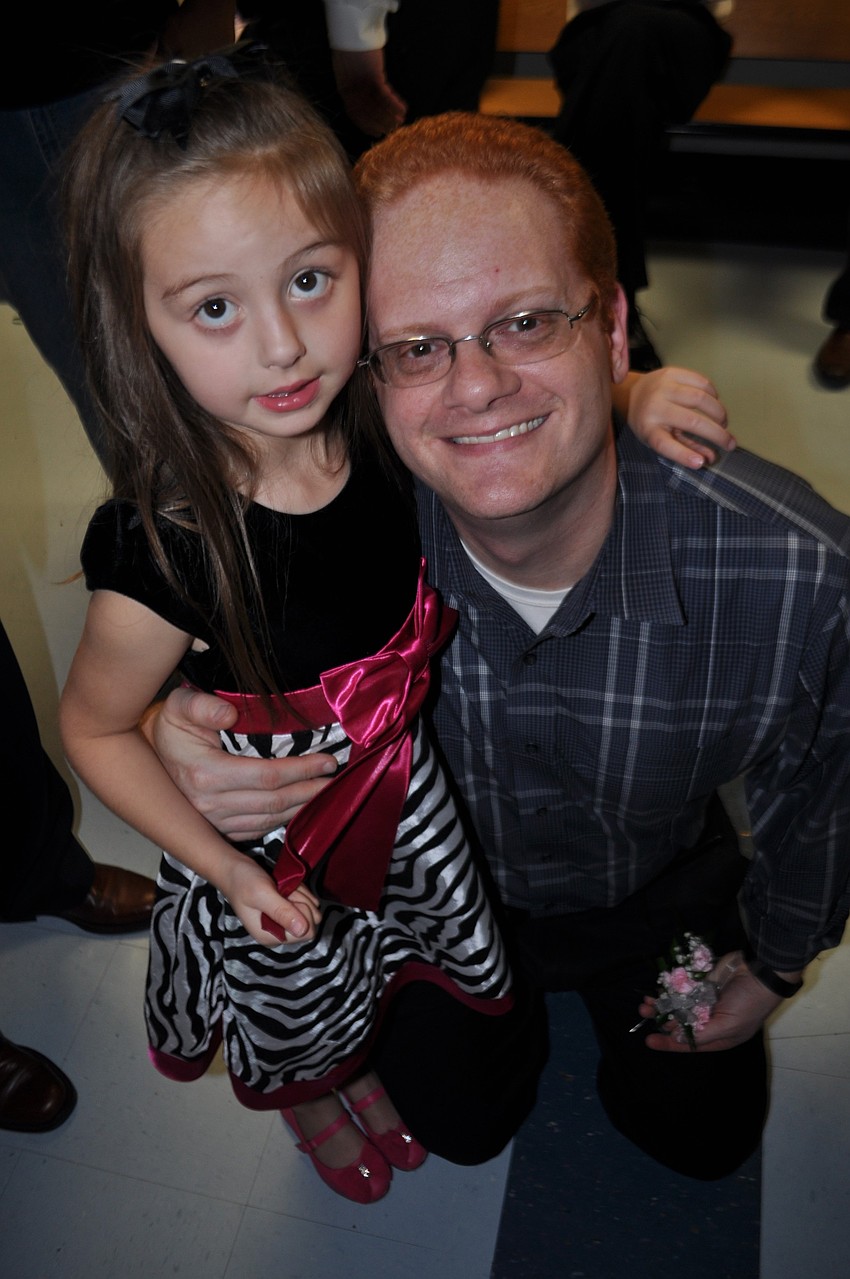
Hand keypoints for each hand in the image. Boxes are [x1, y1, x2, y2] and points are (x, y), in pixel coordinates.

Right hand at [148, 686, 336, 841]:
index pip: (266, 776)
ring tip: (327, 794)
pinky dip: (284, 820)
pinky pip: (259, 829)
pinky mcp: (219, 829)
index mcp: (205, 775)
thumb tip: (230, 713)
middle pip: (273, 802)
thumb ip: (202, 705)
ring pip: (269, 820)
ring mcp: (214, 821)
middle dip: (309, 791)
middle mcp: (209, 805)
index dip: (301, 770)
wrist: (153, 753)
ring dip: (302, 808)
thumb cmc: (174, 724)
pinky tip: (303, 808)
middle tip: (337, 780)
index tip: (327, 760)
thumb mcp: (180, 704)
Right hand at [220, 854, 320, 945]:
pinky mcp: (287, 911)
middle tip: (282, 891)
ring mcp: (284, 922)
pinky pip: (308, 902)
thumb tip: (303, 930)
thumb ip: (281, 912)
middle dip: (301, 901)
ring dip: (300, 894)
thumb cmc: (243, 881)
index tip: (285, 898)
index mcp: (270, 937)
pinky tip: (285, 886)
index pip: (305, 933)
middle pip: (311, 922)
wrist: (234, 869)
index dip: (301, 912)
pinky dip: (300, 890)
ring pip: (311, 910)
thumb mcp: (262, 894)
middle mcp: (279, 933)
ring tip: (280, 887)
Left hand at [332, 49, 406, 136]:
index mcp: (344, 90)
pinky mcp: (373, 76)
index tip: (375, 133)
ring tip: (400, 121)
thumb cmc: (349, 46)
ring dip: (390, 115)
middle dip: (380, 122)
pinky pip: (386, 95)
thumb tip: (361, 93)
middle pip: (367, 112)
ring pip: (378, 106)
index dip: (365, 125)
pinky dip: (395, 104)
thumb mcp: (346, 68)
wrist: (352, 32)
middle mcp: (352, 90)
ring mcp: (362, 84)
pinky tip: (404, 109)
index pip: (354, 114)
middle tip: (391, 129)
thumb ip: (352, 83)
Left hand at [622, 367, 735, 467]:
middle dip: (717, 434)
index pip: (665, 444)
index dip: (684, 455)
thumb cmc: (650, 421)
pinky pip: (702, 382)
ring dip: (719, 412)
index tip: (701, 463)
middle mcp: (654, 407)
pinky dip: (714, 395)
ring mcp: (663, 387)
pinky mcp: (672, 372)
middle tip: (730, 442)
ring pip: (701, 398)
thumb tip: (709, 459)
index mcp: (648, 429)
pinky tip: (714, 403)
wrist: (633, 393)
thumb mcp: (661, 438)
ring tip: (722, 422)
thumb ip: (685, 448)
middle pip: (692, 421)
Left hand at [639, 950, 784, 1052]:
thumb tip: (676, 1036)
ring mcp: (706, 1000)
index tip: (649, 1041)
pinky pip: (683, 988)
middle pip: (681, 1023)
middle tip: (643, 1011)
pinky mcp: (704, 983)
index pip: (690, 1043)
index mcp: (719, 1036)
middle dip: (662, 1019)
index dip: (669, 1043)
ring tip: (646, 1001)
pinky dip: (671, 989)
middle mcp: (710, 1020)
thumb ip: (701, 1033)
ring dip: (663, 1003)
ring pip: (679, 1005)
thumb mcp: (727, 1026)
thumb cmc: (748, 1005)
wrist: (761, 972)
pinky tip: (658, 988)